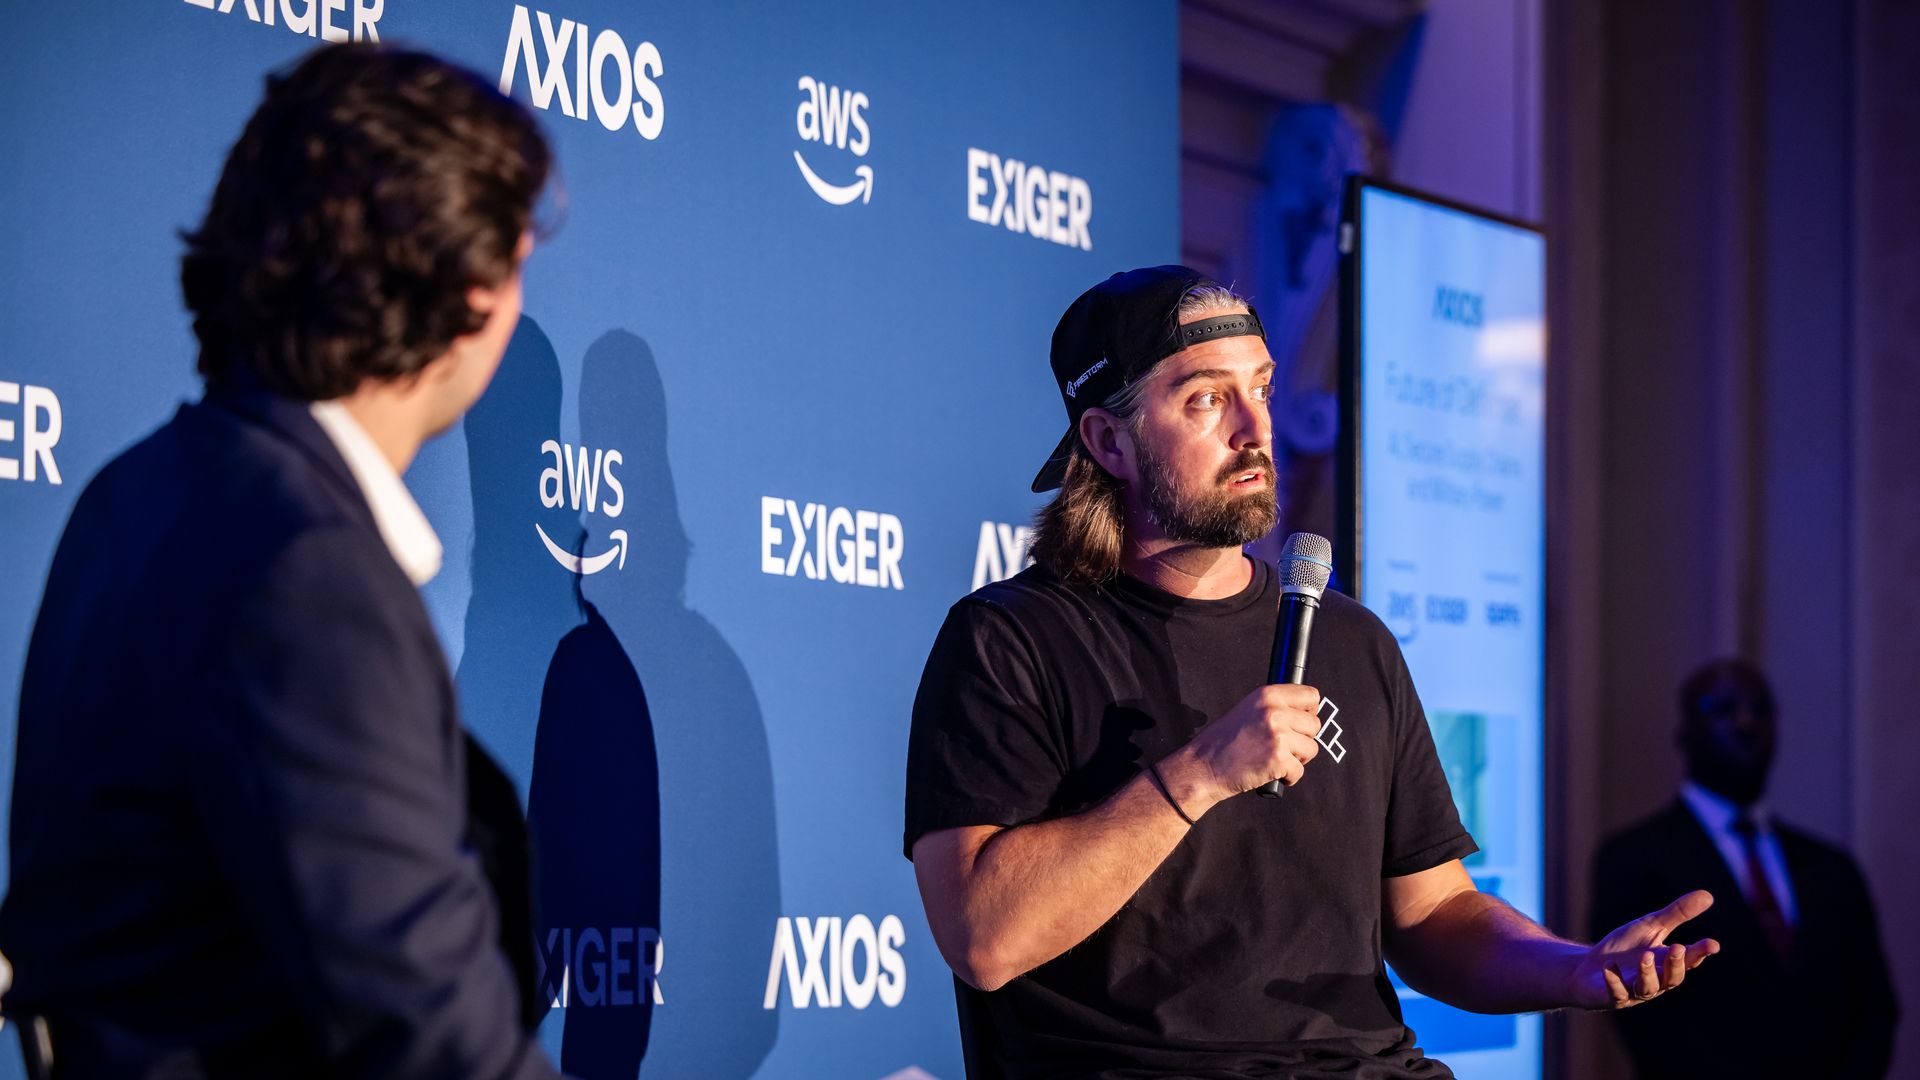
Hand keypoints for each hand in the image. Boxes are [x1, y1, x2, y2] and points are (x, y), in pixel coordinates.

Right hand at [1165, 684, 1322, 806]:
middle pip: (1314, 725)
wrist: (1203, 766)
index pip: (1311, 696)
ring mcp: (1278, 735)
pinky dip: (1288, 777)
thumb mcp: (1247, 710)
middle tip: (1282, 747)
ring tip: (1275, 760)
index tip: (1300, 723)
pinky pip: (1300, 771)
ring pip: (1311, 749)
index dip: (1309, 712)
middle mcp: (1275, 711)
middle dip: (1302, 739)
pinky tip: (1271, 774)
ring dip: (1297, 759)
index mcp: (1267, 695)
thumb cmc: (1221, 742)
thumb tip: (1304, 713)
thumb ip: (1274, 707)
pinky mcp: (1278, 759)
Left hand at [1571, 890, 1720, 1009]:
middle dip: (1675, 964)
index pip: (1688, 960)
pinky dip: (1614, 981)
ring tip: (1645, 956)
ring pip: (1647, 988)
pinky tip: (1610, 967)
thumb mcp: (1650, 927)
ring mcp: (1633, 991)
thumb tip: (1708, 895)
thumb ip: (1677, 914)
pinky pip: (1616, 992)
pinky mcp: (1612, 996)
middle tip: (1678, 947)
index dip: (1700, 953)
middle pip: (1671, 978)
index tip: (1712, 944)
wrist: (1589, 967)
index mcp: (1666, 963)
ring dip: (1647, 972)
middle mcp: (1655, 981)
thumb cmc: (1625, 948)